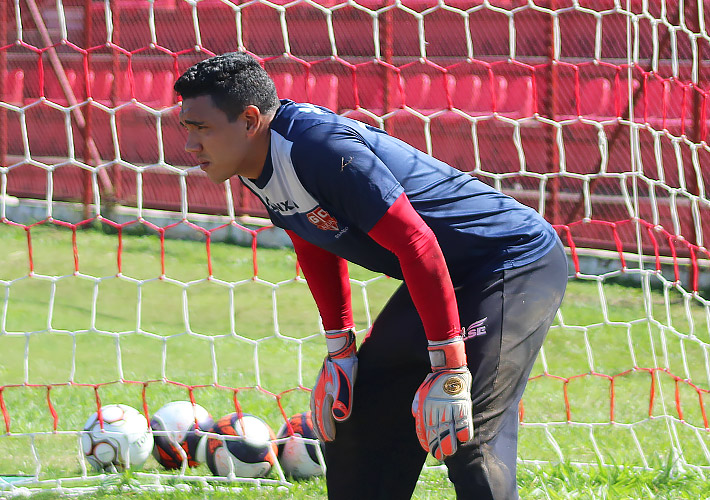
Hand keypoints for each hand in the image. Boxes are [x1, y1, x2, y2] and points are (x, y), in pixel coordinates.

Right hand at [310, 329, 357, 441]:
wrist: (340, 352)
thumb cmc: (345, 370)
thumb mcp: (347, 386)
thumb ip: (343, 403)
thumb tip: (339, 419)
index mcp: (323, 398)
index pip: (323, 419)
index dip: (327, 431)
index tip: (331, 440)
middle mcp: (317, 395)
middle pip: (316, 416)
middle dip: (320, 429)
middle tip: (325, 440)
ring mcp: (318, 389)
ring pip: (314, 409)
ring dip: (317, 421)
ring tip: (320, 429)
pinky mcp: (321, 384)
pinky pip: (315, 401)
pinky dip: (316, 410)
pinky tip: (319, 409)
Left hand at [412, 336, 472, 459]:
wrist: (449, 368)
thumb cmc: (435, 381)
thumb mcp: (422, 391)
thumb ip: (417, 404)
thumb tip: (415, 415)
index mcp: (427, 406)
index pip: (424, 427)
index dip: (426, 440)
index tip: (428, 449)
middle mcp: (437, 408)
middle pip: (437, 431)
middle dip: (438, 446)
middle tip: (440, 456)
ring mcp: (450, 407)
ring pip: (450, 429)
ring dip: (450, 442)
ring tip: (450, 452)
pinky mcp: (462, 404)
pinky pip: (463, 421)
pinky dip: (464, 431)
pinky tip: (463, 439)